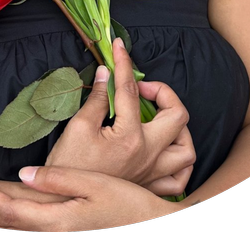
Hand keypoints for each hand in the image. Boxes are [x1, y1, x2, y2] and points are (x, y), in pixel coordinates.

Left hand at [0, 165, 178, 231]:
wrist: (150, 223)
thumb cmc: (125, 203)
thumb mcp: (92, 184)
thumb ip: (56, 179)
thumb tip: (23, 175)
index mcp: (57, 221)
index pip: (11, 212)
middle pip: (13, 223)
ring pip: (24, 226)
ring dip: (5, 212)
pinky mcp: (71, 231)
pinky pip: (36, 225)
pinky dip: (21, 217)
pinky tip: (22, 207)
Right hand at [44, 37, 194, 196]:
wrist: (63, 202)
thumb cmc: (68, 166)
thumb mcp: (78, 126)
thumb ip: (98, 98)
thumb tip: (108, 73)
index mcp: (129, 137)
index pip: (131, 90)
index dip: (124, 64)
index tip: (119, 48)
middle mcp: (148, 155)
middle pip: (177, 115)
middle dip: (163, 92)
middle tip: (141, 87)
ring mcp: (152, 172)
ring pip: (186, 148)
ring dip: (178, 127)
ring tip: (158, 115)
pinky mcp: (150, 186)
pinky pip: (179, 178)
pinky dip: (179, 160)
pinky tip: (166, 149)